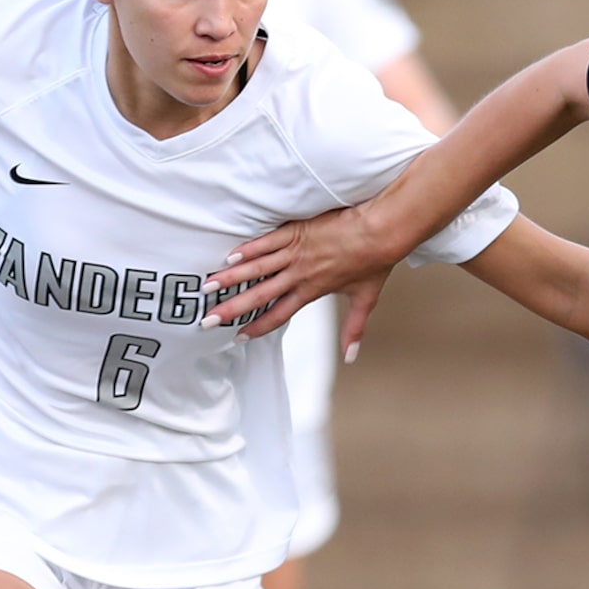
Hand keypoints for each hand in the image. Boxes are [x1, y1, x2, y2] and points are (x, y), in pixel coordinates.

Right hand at [207, 205, 398, 354]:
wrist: (381, 231)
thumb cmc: (374, 262)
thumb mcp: (365, 299)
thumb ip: (354, 329)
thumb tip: (350, 357)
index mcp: (312, 291)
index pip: (279, 314)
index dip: (258, 327)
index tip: (238, 336)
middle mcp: (299, 274)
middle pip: (259, 295)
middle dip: (231, 308)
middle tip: (208, 319)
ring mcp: (296, 252)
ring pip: (257, 268)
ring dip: (231, 278)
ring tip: (208, 286)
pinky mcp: (296, 231)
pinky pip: (266, 241)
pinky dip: (248, 249)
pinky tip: (229, 256)